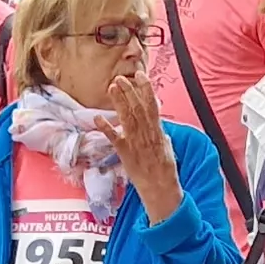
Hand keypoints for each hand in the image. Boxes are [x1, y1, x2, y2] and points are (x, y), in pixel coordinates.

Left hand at [105, 70, 180, 220]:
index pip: (152, 105)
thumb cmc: (165, 169)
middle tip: (120, 78)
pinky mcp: (125, 153)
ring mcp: (135, 142)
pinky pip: (114, 138)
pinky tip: (97, 117)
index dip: (146, 88)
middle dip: (129, 91)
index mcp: (157, 131)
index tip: (140, 75)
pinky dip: (106, 127)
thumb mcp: (167, 147)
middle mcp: (147, 134)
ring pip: (127, 117)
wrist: (160, 188)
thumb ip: (161, 133)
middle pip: (138, 107)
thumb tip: (159, 125)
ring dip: (119, 101)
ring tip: (112, 87)